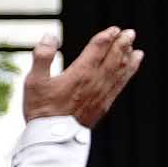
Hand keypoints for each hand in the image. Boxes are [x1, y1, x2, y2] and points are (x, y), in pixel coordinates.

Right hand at [22, 28, 142, 126]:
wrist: (52, 137)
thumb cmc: (41, 109)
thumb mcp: (34, 81)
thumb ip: (42, 57)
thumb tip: (50, 36)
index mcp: (80, 73)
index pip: (98, 49)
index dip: (107, 37)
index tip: (114, 29)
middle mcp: (95, 80)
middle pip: (114, 56)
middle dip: (123, 43)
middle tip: (129, 32)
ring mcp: (102, 92)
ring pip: (121, 68)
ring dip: (128, 54)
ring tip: (133, 45)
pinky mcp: (105, 103)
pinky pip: (122, 82)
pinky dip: (130, 70)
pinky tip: (134, 63)